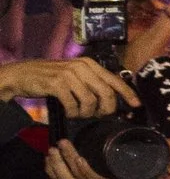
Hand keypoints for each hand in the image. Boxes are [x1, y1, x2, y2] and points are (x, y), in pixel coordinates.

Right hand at [0, 57, 137, 119]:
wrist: (23, 75)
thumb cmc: (51, 78)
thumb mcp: (75, 76)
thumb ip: (93, 84)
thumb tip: (113, 101)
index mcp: (89, 64)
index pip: (114, 80)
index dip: (128, 94)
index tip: (136, 105)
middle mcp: (82, 67)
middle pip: (106, 94)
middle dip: (106, 109)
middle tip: (98, 115)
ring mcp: (69, 74)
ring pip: (91, 102)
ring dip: (86, 113)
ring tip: (78, 112)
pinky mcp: (57, 84)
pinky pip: (74, 106)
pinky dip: (73, 113)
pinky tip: (68, 111)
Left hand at [44, 143, 135, 178]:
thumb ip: (121, 168)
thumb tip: (113, 146)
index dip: (86, 169)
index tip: (79, 156)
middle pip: (79, 177)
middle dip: (69, 158)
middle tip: (62, 143)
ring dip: (57, 164)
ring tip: (53, 150)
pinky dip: (52, 173)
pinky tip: (49, 161)